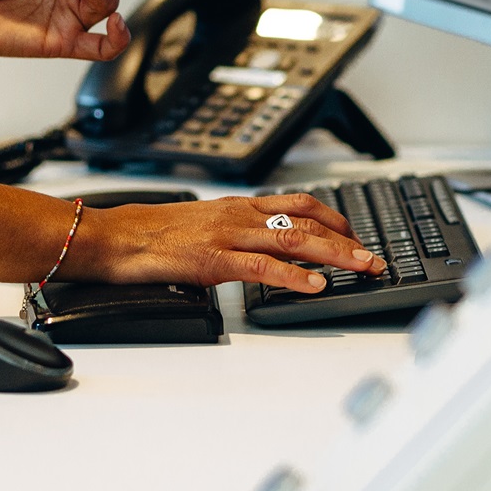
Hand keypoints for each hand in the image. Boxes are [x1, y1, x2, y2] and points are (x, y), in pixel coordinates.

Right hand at [63, 192, 385, 295]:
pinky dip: (294, 277)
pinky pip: (262, 268)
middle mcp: (240, 215)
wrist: (114, 237)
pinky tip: (316, 286)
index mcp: (239, 206)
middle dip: (348, 240)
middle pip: (308, 221)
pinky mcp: (213, 261)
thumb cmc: (152, 235)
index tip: (358, 235)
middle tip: (375, 258)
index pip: (300, 204)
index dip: (336, 218)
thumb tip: (265, 252)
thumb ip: (237, 234)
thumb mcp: (204, 225)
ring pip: (295, 240)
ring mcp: (228, 236)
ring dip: (336, 255)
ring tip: (362, 268)